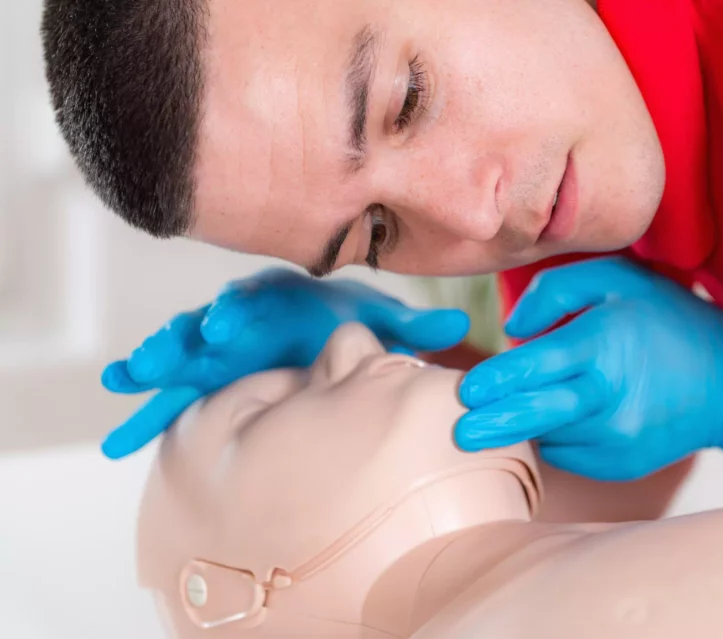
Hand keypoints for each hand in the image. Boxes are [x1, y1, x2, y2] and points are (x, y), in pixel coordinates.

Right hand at [101, 268, 468, 458]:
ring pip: (180, 354)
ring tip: (124, 380)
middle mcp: (242, 318)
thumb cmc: (352, 320)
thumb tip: (459, 325)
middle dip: (181, 340)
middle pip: (205, 326)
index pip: (255, 303)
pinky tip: (118, 424)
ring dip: (154, 364)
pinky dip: (147, 405)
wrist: (323, 320)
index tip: (226, 330)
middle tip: (156, 358)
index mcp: (280, 301)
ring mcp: (218, 347)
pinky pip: (174, 390)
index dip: (238, 314)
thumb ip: (414, 328)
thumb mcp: (385, 323)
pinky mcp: (207, 375)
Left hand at [454, 257, 722, 480]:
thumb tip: (512, 329)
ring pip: (549, 434)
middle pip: (535, 414)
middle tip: (458, 432)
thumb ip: (557, 289)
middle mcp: (610, 395)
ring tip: (508, 412)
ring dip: (526, 423)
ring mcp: (618, 437)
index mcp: (605, 344)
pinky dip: (556, 434)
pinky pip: (569, 452)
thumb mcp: (618, 279)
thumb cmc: (668, 319)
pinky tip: (565, 415)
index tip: (465, 389)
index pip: (536, 366)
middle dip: (491, 425)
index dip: (497, 380)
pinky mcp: (622, 464)